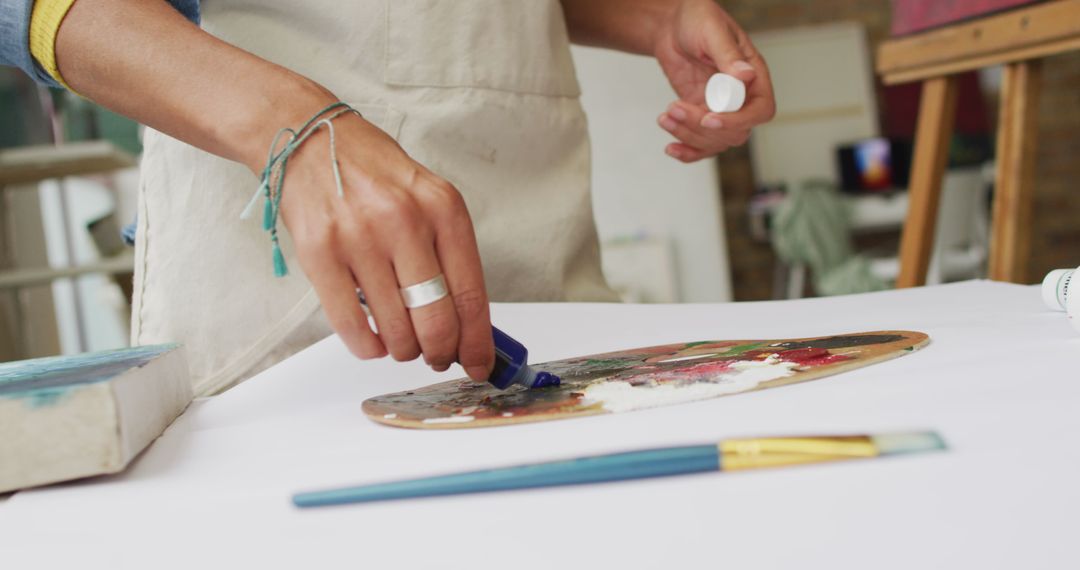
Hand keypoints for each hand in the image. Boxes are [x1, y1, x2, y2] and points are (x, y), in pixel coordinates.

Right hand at [274, 100, 494, 380]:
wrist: (310, 140)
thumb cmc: (374, 175)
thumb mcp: (427, 200)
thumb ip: (448, 255)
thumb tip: (466, 323)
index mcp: (443, 209)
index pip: (471, 293)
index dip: (477, 341)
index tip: (479, 364)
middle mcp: (404, 221)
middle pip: (436, 320)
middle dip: (440, 352)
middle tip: (436, 356)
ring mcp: (359, 237)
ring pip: (395, 330)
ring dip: (403, 350)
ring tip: (402, 344)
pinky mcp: (320, 253)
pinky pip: (351, 325)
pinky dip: (367, 347)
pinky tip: (373, 342)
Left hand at [652, 0, 775, 161]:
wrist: (672, 26)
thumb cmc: (697, 20)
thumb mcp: (712, 31)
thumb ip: (728, 54)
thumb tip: (746, 75)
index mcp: (753, 75)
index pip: (760, 110)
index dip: (738, 120)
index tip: (709, 119)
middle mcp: (741, 96)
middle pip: (735, 132)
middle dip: (702, 128)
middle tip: (674, 109)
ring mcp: (721, 108)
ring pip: (715, 141)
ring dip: (687, 135)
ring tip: (665, 116)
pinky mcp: (701, 115)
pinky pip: (701, 143)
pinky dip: (687, 152)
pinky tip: (670, 149)